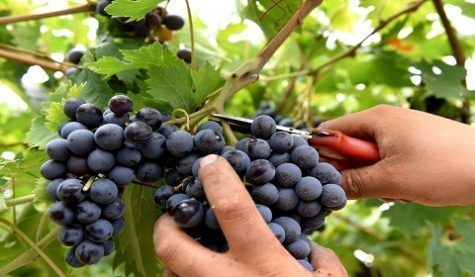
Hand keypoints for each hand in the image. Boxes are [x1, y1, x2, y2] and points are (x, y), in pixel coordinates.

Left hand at [153, 155, 346, 276]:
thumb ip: (319, 260)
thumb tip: (307, 248)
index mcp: (262, 266)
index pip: (232, 209)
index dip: (218, 180)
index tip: (209, 163)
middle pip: (173, 247)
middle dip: (166, 224)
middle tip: (173, 216)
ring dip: (175, 261)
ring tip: (190, 253)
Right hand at [319, 105, 474, 205]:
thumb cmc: (445, 167)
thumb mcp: (392, 181)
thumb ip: (353, 183)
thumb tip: (326, 186)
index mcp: (374, 118)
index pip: (329, 131)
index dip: (322, 156)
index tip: (328, 179)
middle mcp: (384, 120)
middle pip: (348, 146)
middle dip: (355, 171)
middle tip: (373, 187)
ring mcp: (400, 131)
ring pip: (369, 157)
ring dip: (375, 177)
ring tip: (400, 187)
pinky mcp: (413, 142)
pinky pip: (388, 160)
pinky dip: (392, 176)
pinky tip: (411, 185)